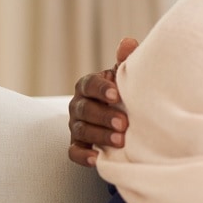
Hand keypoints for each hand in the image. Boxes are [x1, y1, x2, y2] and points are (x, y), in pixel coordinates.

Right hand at [67, 37, 137, 166]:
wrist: (124, 116)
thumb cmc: (125, 93)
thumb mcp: (126, 77)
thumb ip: (126, 62)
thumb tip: (128, 43)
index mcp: (89, 86)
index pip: (89, 85)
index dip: (100, 89)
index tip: (116, 94)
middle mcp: (79, 105)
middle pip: (84, 109)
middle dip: (103, 116)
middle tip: (124, 123)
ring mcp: (77, 126)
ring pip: (81, 131)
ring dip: (99, 136)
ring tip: (120, 141)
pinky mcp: (78, 145)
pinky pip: (74, 152)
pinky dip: (83, 156)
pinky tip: (96, 159)